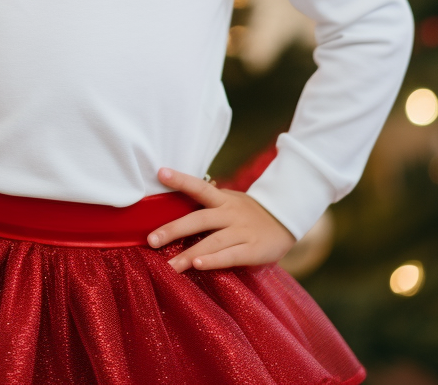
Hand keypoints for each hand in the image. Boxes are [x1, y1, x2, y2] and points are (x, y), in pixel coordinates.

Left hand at [147, 167, 295, 272]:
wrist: (286, 221)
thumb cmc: (248, 214)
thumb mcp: (229, 203)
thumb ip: (207, 205)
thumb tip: (173, 207)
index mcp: (222, 199)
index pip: (198, 186)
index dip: (180, 179)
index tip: (160, 172)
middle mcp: (230, 213)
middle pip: (199, 219)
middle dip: (173, 229)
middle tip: (151, 240)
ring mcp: (242, 231)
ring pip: (212, 241)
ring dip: (189, 253)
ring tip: (170, 265)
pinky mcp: (253, 249)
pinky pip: (231, 255)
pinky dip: (213, 260)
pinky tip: (198, 265)